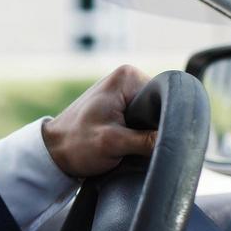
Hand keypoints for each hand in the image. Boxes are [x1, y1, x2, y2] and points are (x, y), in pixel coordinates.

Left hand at [42, 65, 157, 177]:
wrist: (54, 152)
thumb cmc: (76, 143)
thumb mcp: (113, 143)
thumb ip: (146, 141)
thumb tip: (176, 142)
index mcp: (128, 77)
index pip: (165, 98)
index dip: (163, 121)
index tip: (151, 139)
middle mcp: (129, 80)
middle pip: (160, 109)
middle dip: (154, 129)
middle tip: (138, 145)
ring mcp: (126, 95)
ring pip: (153, 119)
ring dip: (147, 135)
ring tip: (132, 147)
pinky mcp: (123, 109)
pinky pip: (144, 123)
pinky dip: (140, 136)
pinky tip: (131, 146)